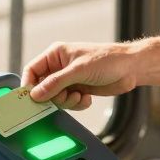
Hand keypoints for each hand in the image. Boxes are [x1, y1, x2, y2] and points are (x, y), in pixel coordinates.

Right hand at [22, 41, 138, 110]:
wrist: (130, 68)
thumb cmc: (106, 60)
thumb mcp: (78, 70)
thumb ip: (55, 83)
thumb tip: (35, 94)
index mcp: (55, 55)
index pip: (32, 70)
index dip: (29, 85)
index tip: (32, 99)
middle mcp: (60, 67)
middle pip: (43, 88)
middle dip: (54, 96)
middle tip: (66, 96)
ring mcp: (69, 79)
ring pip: (56, 98)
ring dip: (67, 102)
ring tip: (79, 96)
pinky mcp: (79, 90)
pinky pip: (69, 103)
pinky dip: (77, 104)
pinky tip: (88, 98)